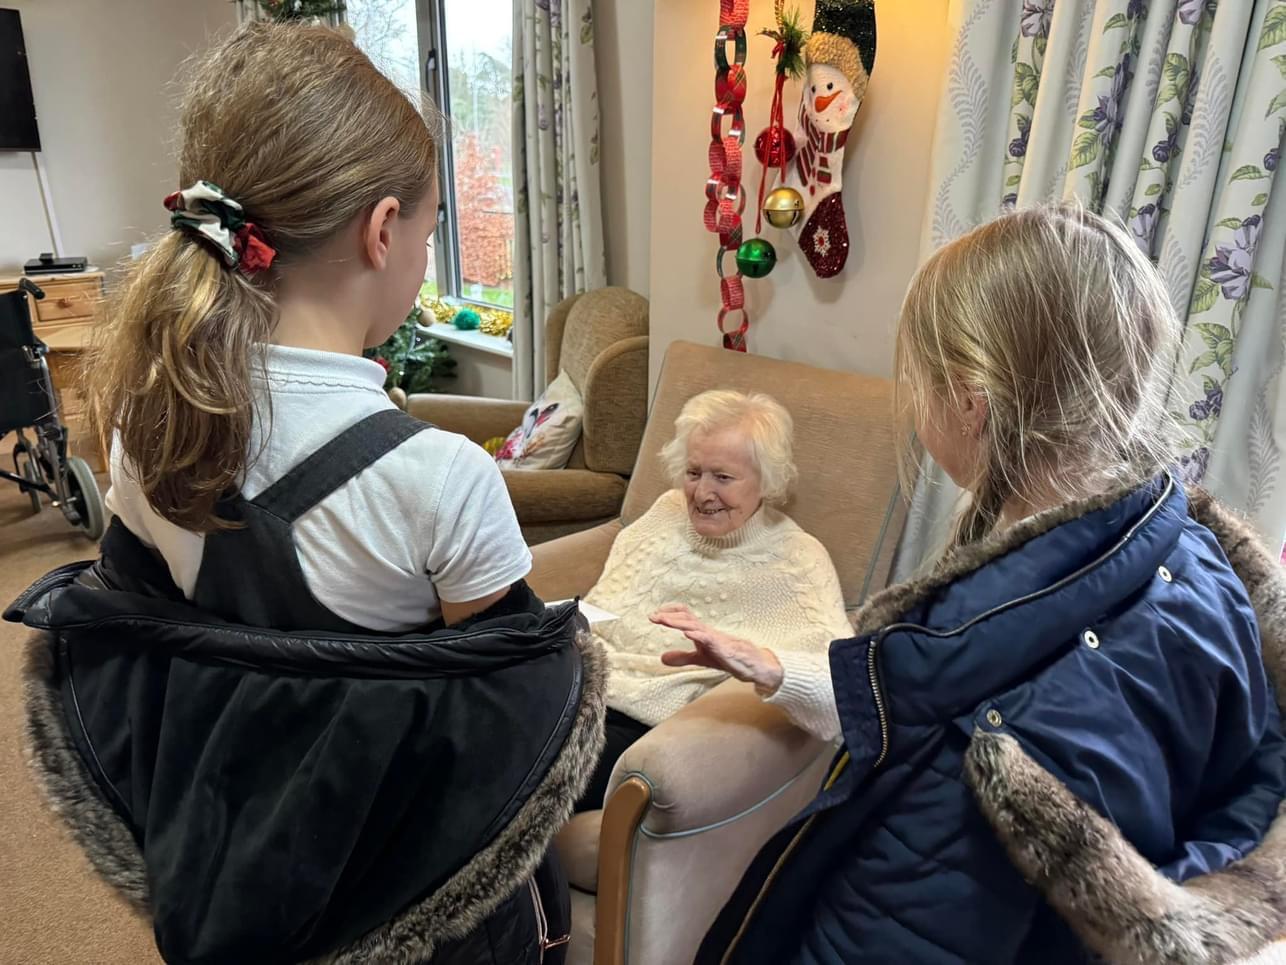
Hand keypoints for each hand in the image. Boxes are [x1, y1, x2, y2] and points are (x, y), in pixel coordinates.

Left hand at [650, 604, 783, 695]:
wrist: (749, 664)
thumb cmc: (725, 656)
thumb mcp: (699, 658)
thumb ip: (682, 657)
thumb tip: (662, 658)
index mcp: (700, 631)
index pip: (684, 615)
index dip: (669, 613)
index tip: (654, 615)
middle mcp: (705, 630)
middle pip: (686, 617)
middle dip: (669, 616)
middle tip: (652, 616)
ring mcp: (714, 637)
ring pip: (694, 624)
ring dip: (678, 622)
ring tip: (663, 620)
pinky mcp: (722, 646)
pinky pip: (708, 638)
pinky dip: (697, 634)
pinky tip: (687, 633)